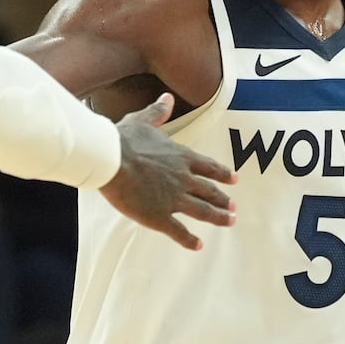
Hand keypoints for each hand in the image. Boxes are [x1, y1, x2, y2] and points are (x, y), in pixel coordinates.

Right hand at [100, 93, 235, 249]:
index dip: (222, 173)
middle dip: (223, 199)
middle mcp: (183, 178)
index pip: (208, 166)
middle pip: (209, 191)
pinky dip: (190, 239)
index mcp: (180, 157)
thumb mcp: (143, 121)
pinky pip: (179, 231)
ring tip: (229, 222)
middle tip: (233, 207)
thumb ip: (158, 112)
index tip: (234, 179)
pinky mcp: (159, 216)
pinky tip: (198, 245)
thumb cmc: (123, 140)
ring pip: (202, 211)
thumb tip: (167, 98)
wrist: (110, 159)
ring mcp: (173, 199)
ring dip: (218, 217)